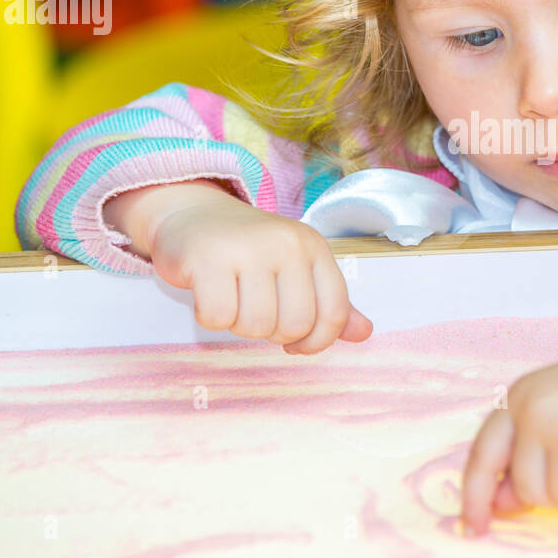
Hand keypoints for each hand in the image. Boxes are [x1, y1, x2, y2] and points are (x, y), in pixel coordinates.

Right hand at [106, 180, 372, 351]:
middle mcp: (287, 244)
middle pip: (294, 325)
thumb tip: (364, 333)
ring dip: (239, 325)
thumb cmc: (250, 252)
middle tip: (255, 311)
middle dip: (272, 333)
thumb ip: (328, 303)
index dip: (315, 341)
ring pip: (256, 325)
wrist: (193, 214)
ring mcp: (248, 248)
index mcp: (314, 247)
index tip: (295, 343)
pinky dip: (210, 317)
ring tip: (233, 299)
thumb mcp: (297, 270)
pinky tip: (209, 295)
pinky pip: (218, 317)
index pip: (333, 313)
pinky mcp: (208, 258)